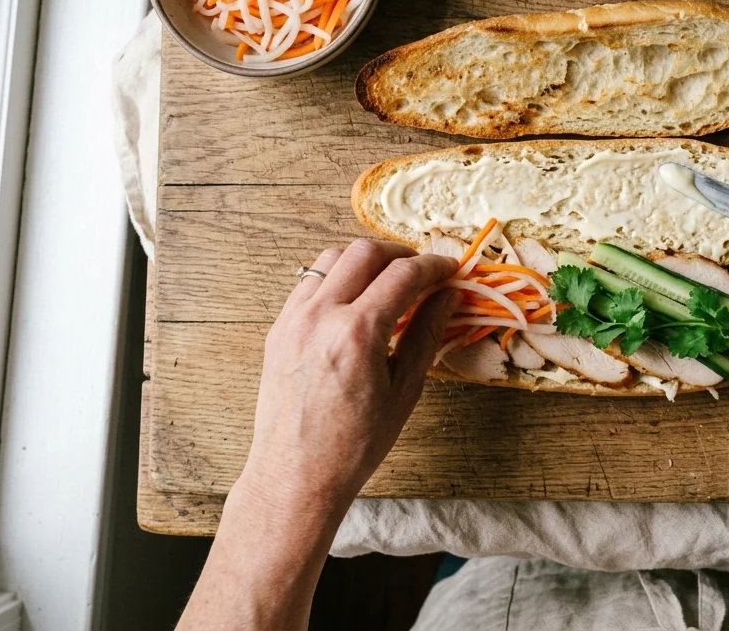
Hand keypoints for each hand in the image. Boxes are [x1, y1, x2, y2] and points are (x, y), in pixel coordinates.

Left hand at [235, 240, 459, 527]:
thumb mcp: (404, 391)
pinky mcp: (278, 329)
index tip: (450, 270)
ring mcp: (293, 320)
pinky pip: (309, 282)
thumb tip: (448, 296)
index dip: (434, 266)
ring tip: (388, 282)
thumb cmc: (354, 445)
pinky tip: (353, 301)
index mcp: (357, 333)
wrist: (295, 476)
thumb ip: (426, 334)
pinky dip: (336, 278)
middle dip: (401, 254)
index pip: (403, 274)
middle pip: (365, 252)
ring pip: (332, 258)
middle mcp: (320, 316)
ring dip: (365, 261)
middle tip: (423, 272)